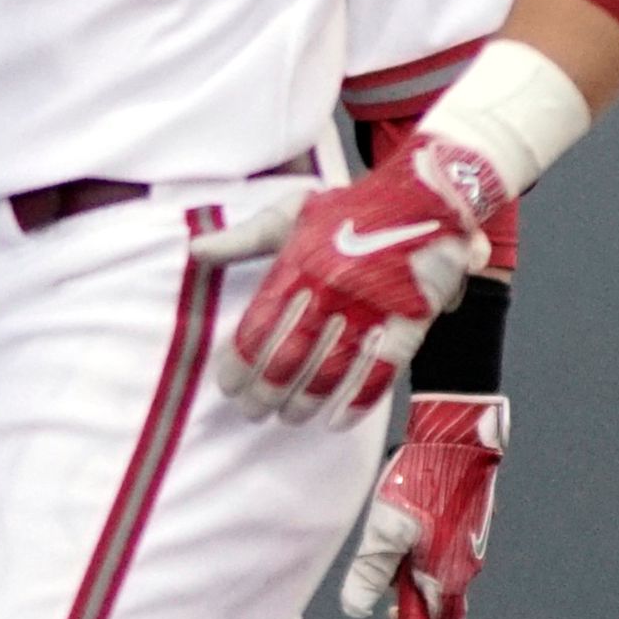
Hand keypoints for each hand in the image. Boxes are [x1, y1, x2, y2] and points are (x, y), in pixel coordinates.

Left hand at [194, 138, 504, 425]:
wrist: (424, 197)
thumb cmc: (349, 209)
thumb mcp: (289, 213)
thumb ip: (242, 239)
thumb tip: (194, 252)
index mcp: (298, 264)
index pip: (260, 325)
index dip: (240, 362)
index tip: (226, 386)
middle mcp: (331, 289)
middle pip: (291, 354)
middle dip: (266, 391)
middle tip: (251, 413)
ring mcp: (371, 307)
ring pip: (331, 368)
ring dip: (307, 401)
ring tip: (288, 419)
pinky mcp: (409, 320)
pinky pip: (382, 369)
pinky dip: (360, 399)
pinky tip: (338, 421)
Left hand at [338, 392, 508, 618]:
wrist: (456, 441)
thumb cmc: (420, 486)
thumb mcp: (385, 530)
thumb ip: (371, 571)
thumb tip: (356, 610)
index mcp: (451, 575)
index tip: (391, 617)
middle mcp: (469, 564)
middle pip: (439, 594)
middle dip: (409, 587)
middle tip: (383, 563)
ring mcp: (474, 541)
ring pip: (441, 565)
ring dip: (415, 559)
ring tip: (392, 525)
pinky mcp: (474, 519)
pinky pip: (448, 541)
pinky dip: (426, 537)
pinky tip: (409, 507)